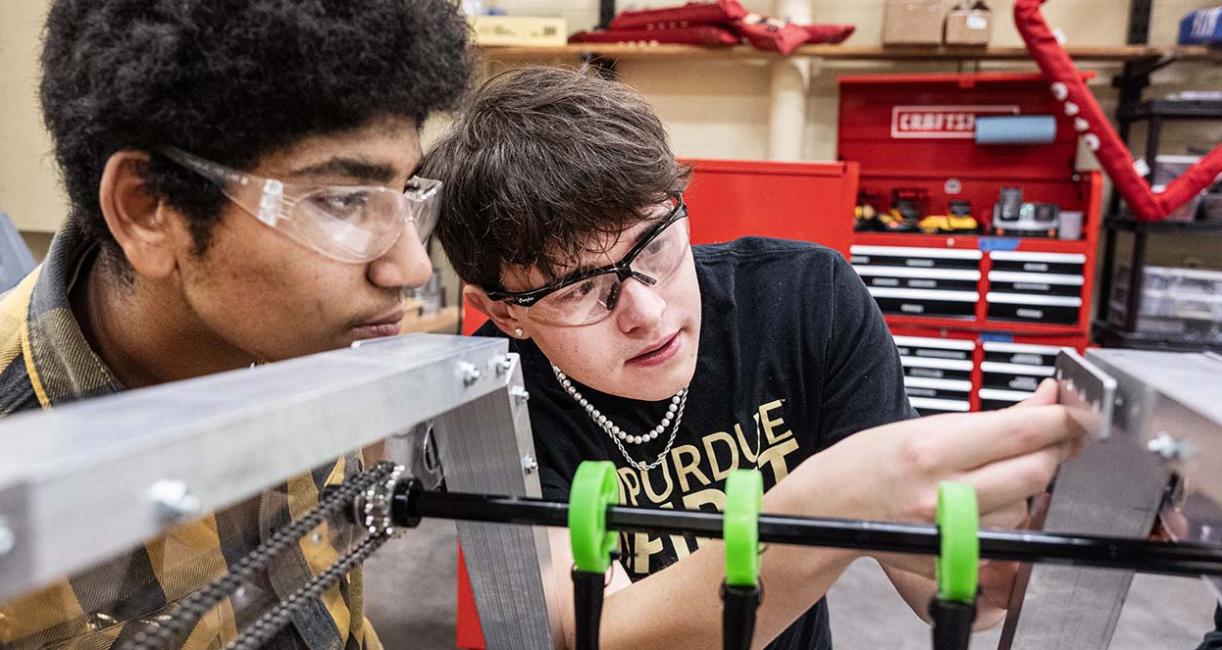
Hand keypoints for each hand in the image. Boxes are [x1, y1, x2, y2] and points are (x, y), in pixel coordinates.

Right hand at [801, 378, 1083, 578]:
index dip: (1062, 419)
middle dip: (1055, 449)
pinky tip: (985, 503)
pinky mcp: (956, 558)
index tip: (1078, 410)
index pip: (1022, 432)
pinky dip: (1009, 516)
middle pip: (1036, 471)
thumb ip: (993, 419)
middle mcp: (942, 494)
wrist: (828, 510)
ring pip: (1027, 505)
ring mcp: (950, 532)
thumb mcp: (925, 425)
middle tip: (1056, 435)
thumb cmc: (867, 463)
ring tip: (997, 472)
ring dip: (1029, 486)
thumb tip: (1047, 401)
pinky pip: (1007, 536)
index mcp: (932, 450)